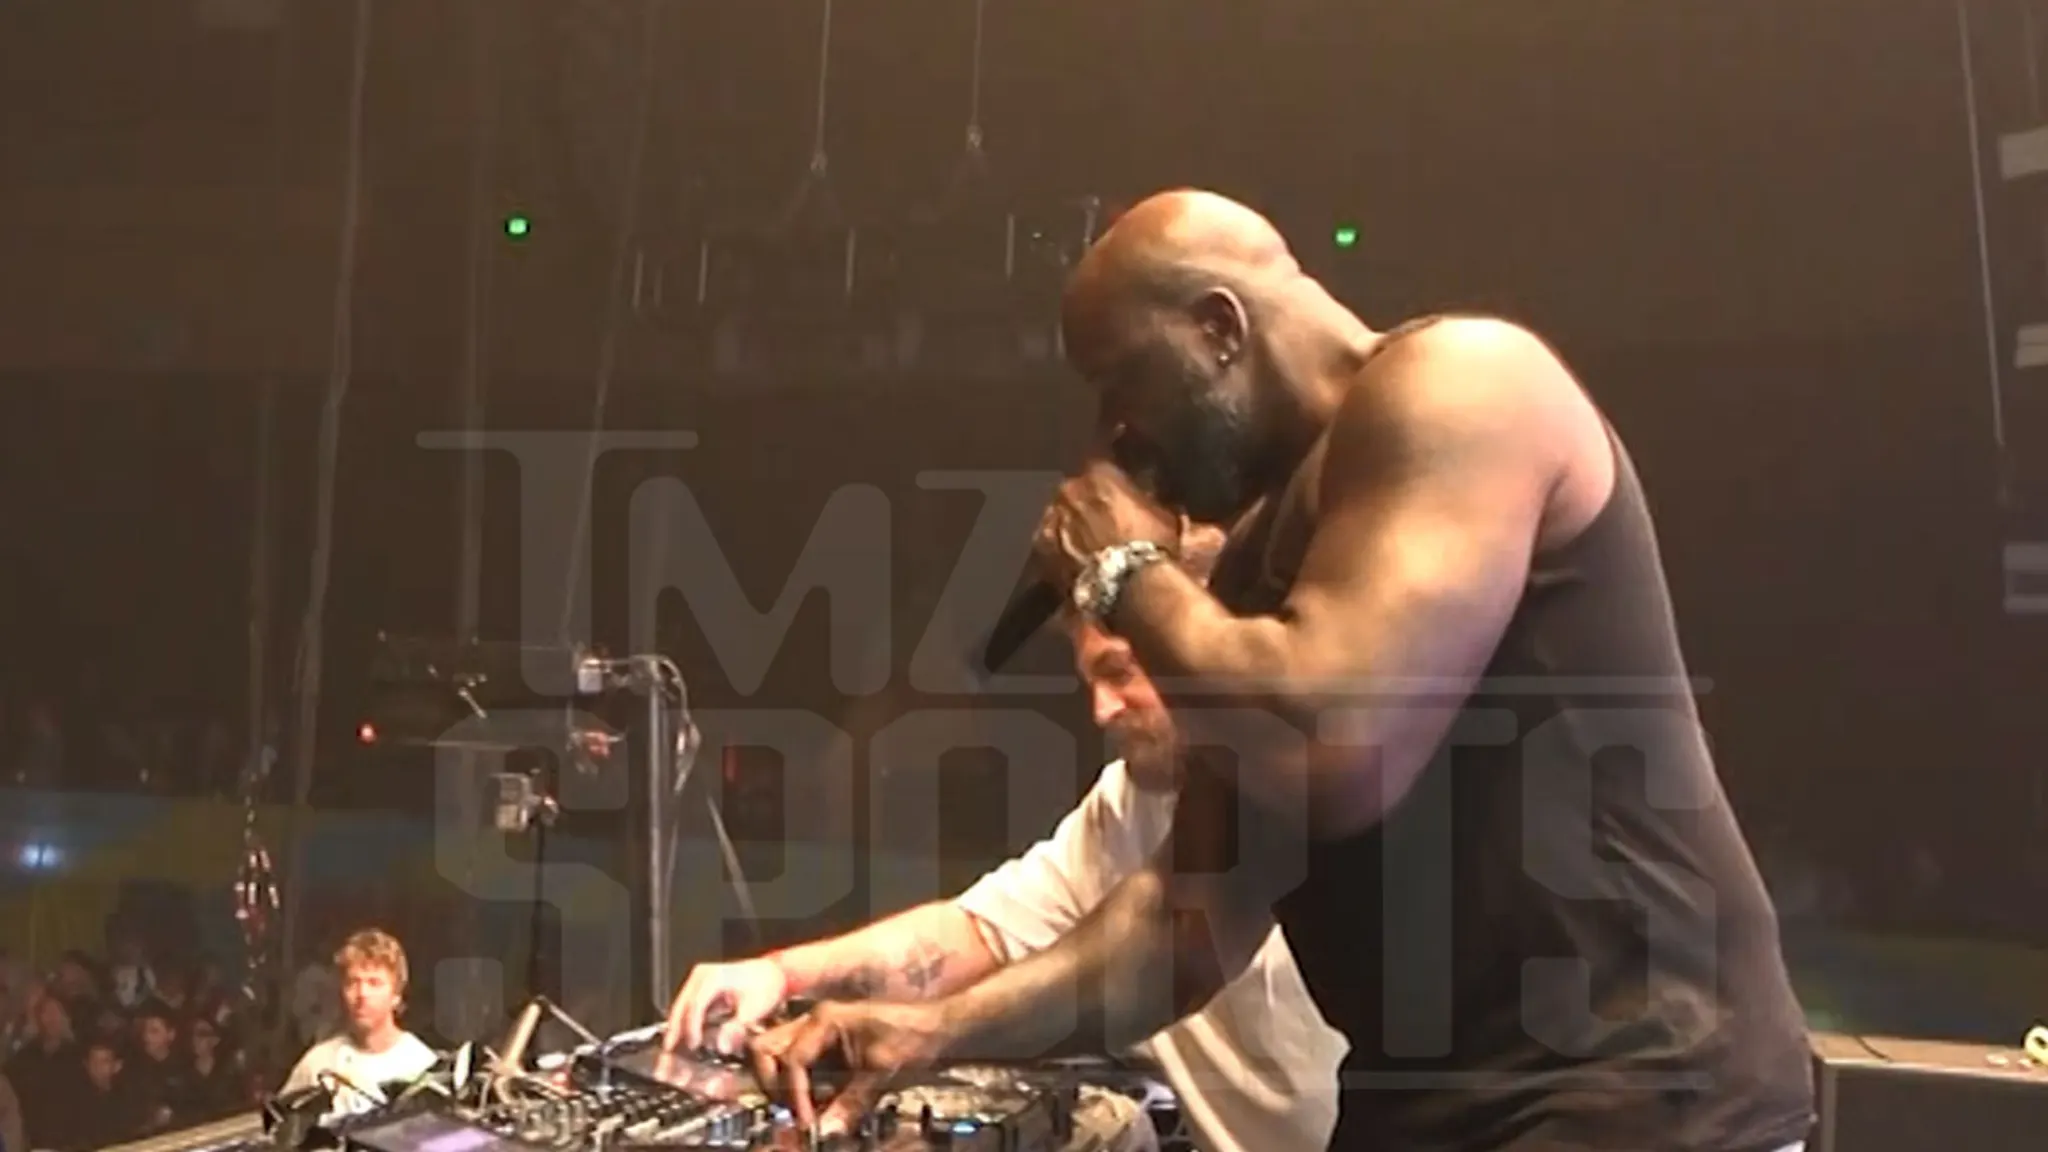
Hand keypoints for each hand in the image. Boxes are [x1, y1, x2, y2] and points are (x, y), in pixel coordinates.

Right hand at [660, 957, 789, 1055]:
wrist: (774, 973)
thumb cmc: (766, 985)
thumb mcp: (753, 1009)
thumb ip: (736, 1028)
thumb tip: (722, 1045)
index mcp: (712, 978)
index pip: (695, 1005)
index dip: (691, 1027)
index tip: (693, 1045)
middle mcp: (703, 975)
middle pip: (682, 1004)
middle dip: (675, 1028)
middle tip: (669, 1049)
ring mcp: (701, 979)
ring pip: (682, 1004)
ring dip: (678, 1025)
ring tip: (673, 1046)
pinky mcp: (703, 985)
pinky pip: (689, 1004)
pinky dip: (686, 1020)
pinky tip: (685, 1035)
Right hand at [748, 1000, 950, 1135]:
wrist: (938, 1026)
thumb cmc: (914, 1035)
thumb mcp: (883, 1071)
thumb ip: (851, 1103)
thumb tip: (825, 1131)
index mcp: (825, 1020)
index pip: (791, 1060)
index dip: (795, 1095)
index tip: (807, 1122)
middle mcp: (815, 1023)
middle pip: (767, 1050)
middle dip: (772, 1084)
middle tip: (791, 1113)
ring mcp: (819, 1034)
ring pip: (778, 1058)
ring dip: (783, 1087)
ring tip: (804, 1113)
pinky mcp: (827, 1048)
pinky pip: (800, 1068)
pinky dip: (802, 1089)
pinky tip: (818, 1106)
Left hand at [1033, 459, 1181, 590]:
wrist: (1127, 583)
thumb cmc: (1150, 545)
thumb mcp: (1161, 514)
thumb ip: (1145, 499)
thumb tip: (1145, 497)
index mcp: (1099, 473)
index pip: (1100, 466)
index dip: (1108, 483)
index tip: (1115, 494)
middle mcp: (1069, 489)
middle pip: (1074, 491)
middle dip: (1085, 503)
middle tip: (1101, 523)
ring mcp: (1051, 517)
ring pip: (1059, 515)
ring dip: (1070, 525)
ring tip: (1087, 546)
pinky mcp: (1040, 548)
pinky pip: (1049, 542)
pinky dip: (1058, 548)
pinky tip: (1073, 562)